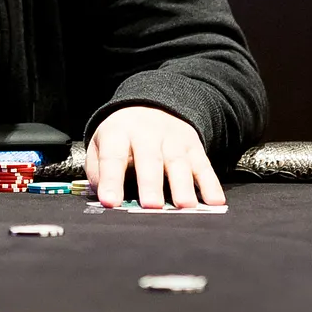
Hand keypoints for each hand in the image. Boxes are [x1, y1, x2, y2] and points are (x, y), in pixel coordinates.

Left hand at [85, 106, 222, 208]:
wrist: (152, 105)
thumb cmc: (123, 137)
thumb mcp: (101, 144)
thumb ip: (98, 170)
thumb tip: (104, 197)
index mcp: (118, 132)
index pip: (113, 156)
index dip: (111, 179)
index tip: (110, 201)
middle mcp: (147, 133)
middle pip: (149, 159)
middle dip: (151, 183)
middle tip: (151, 206)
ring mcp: (173, 139)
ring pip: (178, 163)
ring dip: (182, 186)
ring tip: (184, 206)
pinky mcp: (194, 146)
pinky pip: (204, 166)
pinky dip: (210, 184)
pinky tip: (214, 201)